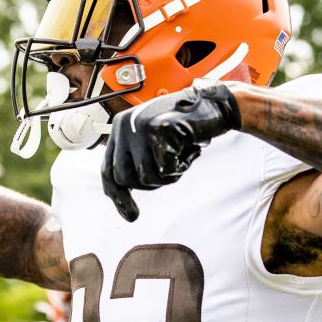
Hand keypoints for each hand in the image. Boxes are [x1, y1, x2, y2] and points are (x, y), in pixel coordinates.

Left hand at [101, 83, 240, 221]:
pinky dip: (182, 167)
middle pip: (124, 178)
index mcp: (120, 126)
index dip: (118, 196)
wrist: (214, 105)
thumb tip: (119, 196)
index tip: (131, 215)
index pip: (108, 169)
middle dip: (149, 184)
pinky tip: (190, 150)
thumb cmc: (185, 126)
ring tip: (181, 155)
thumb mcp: (153, 140)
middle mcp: (125, 124)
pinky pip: (167, 170)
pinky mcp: (160, 130)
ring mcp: (141, 126)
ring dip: (169, 175)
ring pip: (147, 177)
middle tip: (170, 172)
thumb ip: (135, 159)